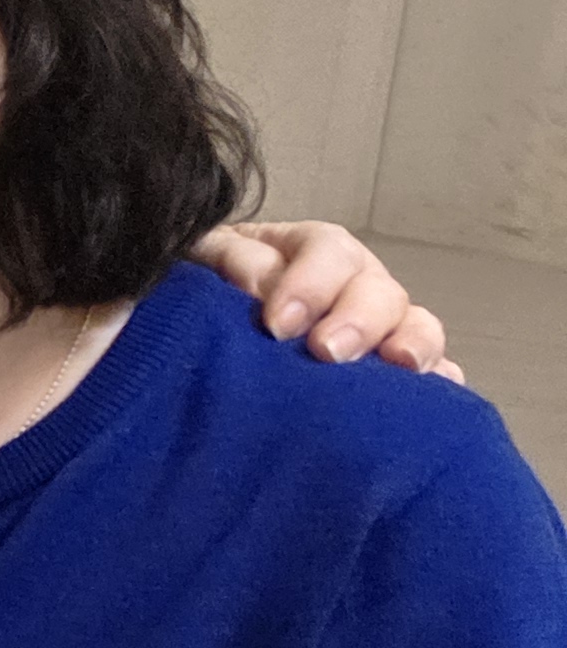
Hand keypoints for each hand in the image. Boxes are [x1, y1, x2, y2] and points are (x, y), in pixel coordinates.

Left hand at [191, 222, 461, 384]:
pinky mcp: (391, 372)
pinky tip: (442, 396)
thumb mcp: (206, 258)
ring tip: (400, 367)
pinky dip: (440, 383)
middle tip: (328, 352)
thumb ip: (231, 261)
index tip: (278, 324)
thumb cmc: (210, 287)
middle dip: (359, 320)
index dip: (310, 284)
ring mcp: (381, 327)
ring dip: (413, 345)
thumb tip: (258, 283)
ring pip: (416, 326)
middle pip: (379, 291)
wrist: (207, 335)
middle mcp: (356, 284)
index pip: (328, 251)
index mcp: (311, 251)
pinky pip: (432, 374)